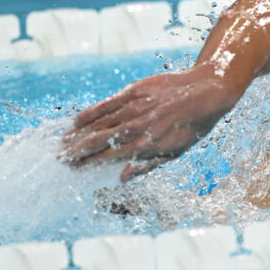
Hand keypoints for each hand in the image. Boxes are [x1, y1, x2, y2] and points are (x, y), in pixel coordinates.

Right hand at [61, 66, 239, 180]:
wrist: (208, 91)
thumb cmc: (193, 126)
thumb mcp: (176, 152)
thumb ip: (148, 165)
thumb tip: (122, 177)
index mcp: (148, 145)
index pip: (109, 157)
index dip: (88, 163)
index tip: (73, 169)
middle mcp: (138, 127)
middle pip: (98, 141)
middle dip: (77, 151)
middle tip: (60, 158)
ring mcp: (136, 108)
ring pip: (99, 123)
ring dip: (79, 134)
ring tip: (63, 143)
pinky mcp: (135, 91)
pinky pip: (107, 104)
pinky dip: (90, 113)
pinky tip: (76, 121)